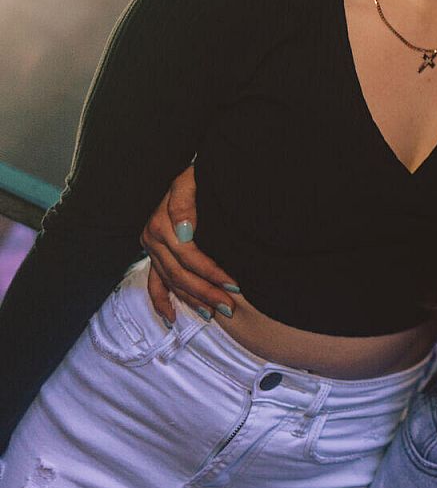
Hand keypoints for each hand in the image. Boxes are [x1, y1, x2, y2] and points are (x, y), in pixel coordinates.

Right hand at [139, 166, 239, 324]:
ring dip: (191, 299)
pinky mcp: (152, 254)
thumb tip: (185, 232)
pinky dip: (160, 301)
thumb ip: (185, 202)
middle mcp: (152, 238)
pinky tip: (171, 317)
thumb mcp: (192, 179)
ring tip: (213, 313)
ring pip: (170, 281)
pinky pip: (153, 282)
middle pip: (180, 273)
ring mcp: (151, 248)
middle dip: (205, 292)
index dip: (211, 272)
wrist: (185, 171)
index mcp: (162, 223)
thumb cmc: (197, 175)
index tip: (234, 284)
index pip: (189, 256)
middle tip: (229, 306)